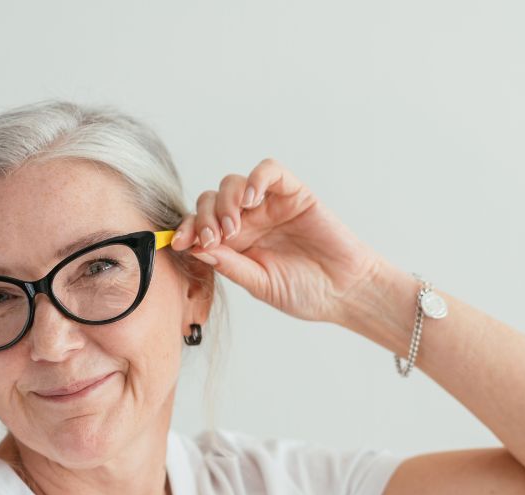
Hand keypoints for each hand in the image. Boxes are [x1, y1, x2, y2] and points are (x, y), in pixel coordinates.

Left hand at [171, 158, 383, 322]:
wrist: (345, 292)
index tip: (180, 243)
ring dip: (225, 202)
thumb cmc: (305, 293)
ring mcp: (269, 205)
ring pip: (233, 184)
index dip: (187, 230)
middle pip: (210, 201)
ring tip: (235, 227)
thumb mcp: (260, 284)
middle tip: (214, 239)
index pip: (201, 226)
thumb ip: (230, 265)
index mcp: (235, 245)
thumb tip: (195, 249)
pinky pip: (269, 171)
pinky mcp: (293, 193)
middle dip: (204, 218)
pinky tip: (252, 200)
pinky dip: (256, 179)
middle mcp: (248, 221)